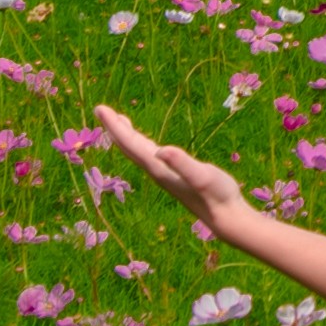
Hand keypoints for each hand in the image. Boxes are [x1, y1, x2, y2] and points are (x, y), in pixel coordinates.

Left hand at [92, 103, 264, 241]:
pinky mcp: (174, 175)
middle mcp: (157, 171)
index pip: (130, 144)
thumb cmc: (217, 195)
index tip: (100, 109)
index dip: (114, 126)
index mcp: (159, 168)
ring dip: (126, 136)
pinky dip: (141, 144)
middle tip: (100, 109)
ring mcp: (164, 174)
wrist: (225, 217)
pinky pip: (149, 155)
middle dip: (114, 128)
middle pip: (129, 147)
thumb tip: (160, 149)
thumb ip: (182, 163)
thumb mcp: (202, 176)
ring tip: (117, 121)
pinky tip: (144, 141)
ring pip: (138, 151)